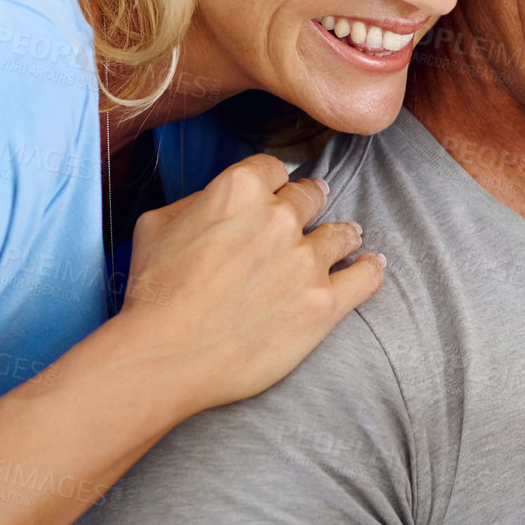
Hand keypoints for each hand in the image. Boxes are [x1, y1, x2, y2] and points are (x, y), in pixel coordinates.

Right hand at [110, 152, 384, 416]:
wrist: (166, 356)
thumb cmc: (153, 294)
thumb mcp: (157, 224)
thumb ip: (198, 201)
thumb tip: (218, 201)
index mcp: (241, 189)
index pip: (274, 168)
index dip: (273, 183)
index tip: (274, 194)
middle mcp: (280, 218)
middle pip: (310, 196)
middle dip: (308, 204)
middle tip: (308, 214)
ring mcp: (307, 260)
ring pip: (342, 234)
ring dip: (341, 236)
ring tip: (347, 240)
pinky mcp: (324, 302)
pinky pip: (365, 277)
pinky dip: (369, 269)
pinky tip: (371, 265)